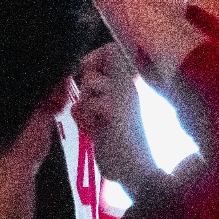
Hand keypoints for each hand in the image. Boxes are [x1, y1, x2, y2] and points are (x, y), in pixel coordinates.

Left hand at [74, 44, 157, 190]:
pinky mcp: (113, 111)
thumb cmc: (121, 138)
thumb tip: (81, 66)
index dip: (93, 59)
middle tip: (95, 108)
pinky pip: (84, 105)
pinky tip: (97, 133)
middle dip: (86, 87)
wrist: (137, 170)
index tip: (91, 77)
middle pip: (93, 65)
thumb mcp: (112, 105)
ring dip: (85, 105)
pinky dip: (84, 120)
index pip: (110, 49)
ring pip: (88, 85)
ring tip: (97, 123)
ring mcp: (124, 95)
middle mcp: (132, 82)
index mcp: (134, 80)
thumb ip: (99, 85)